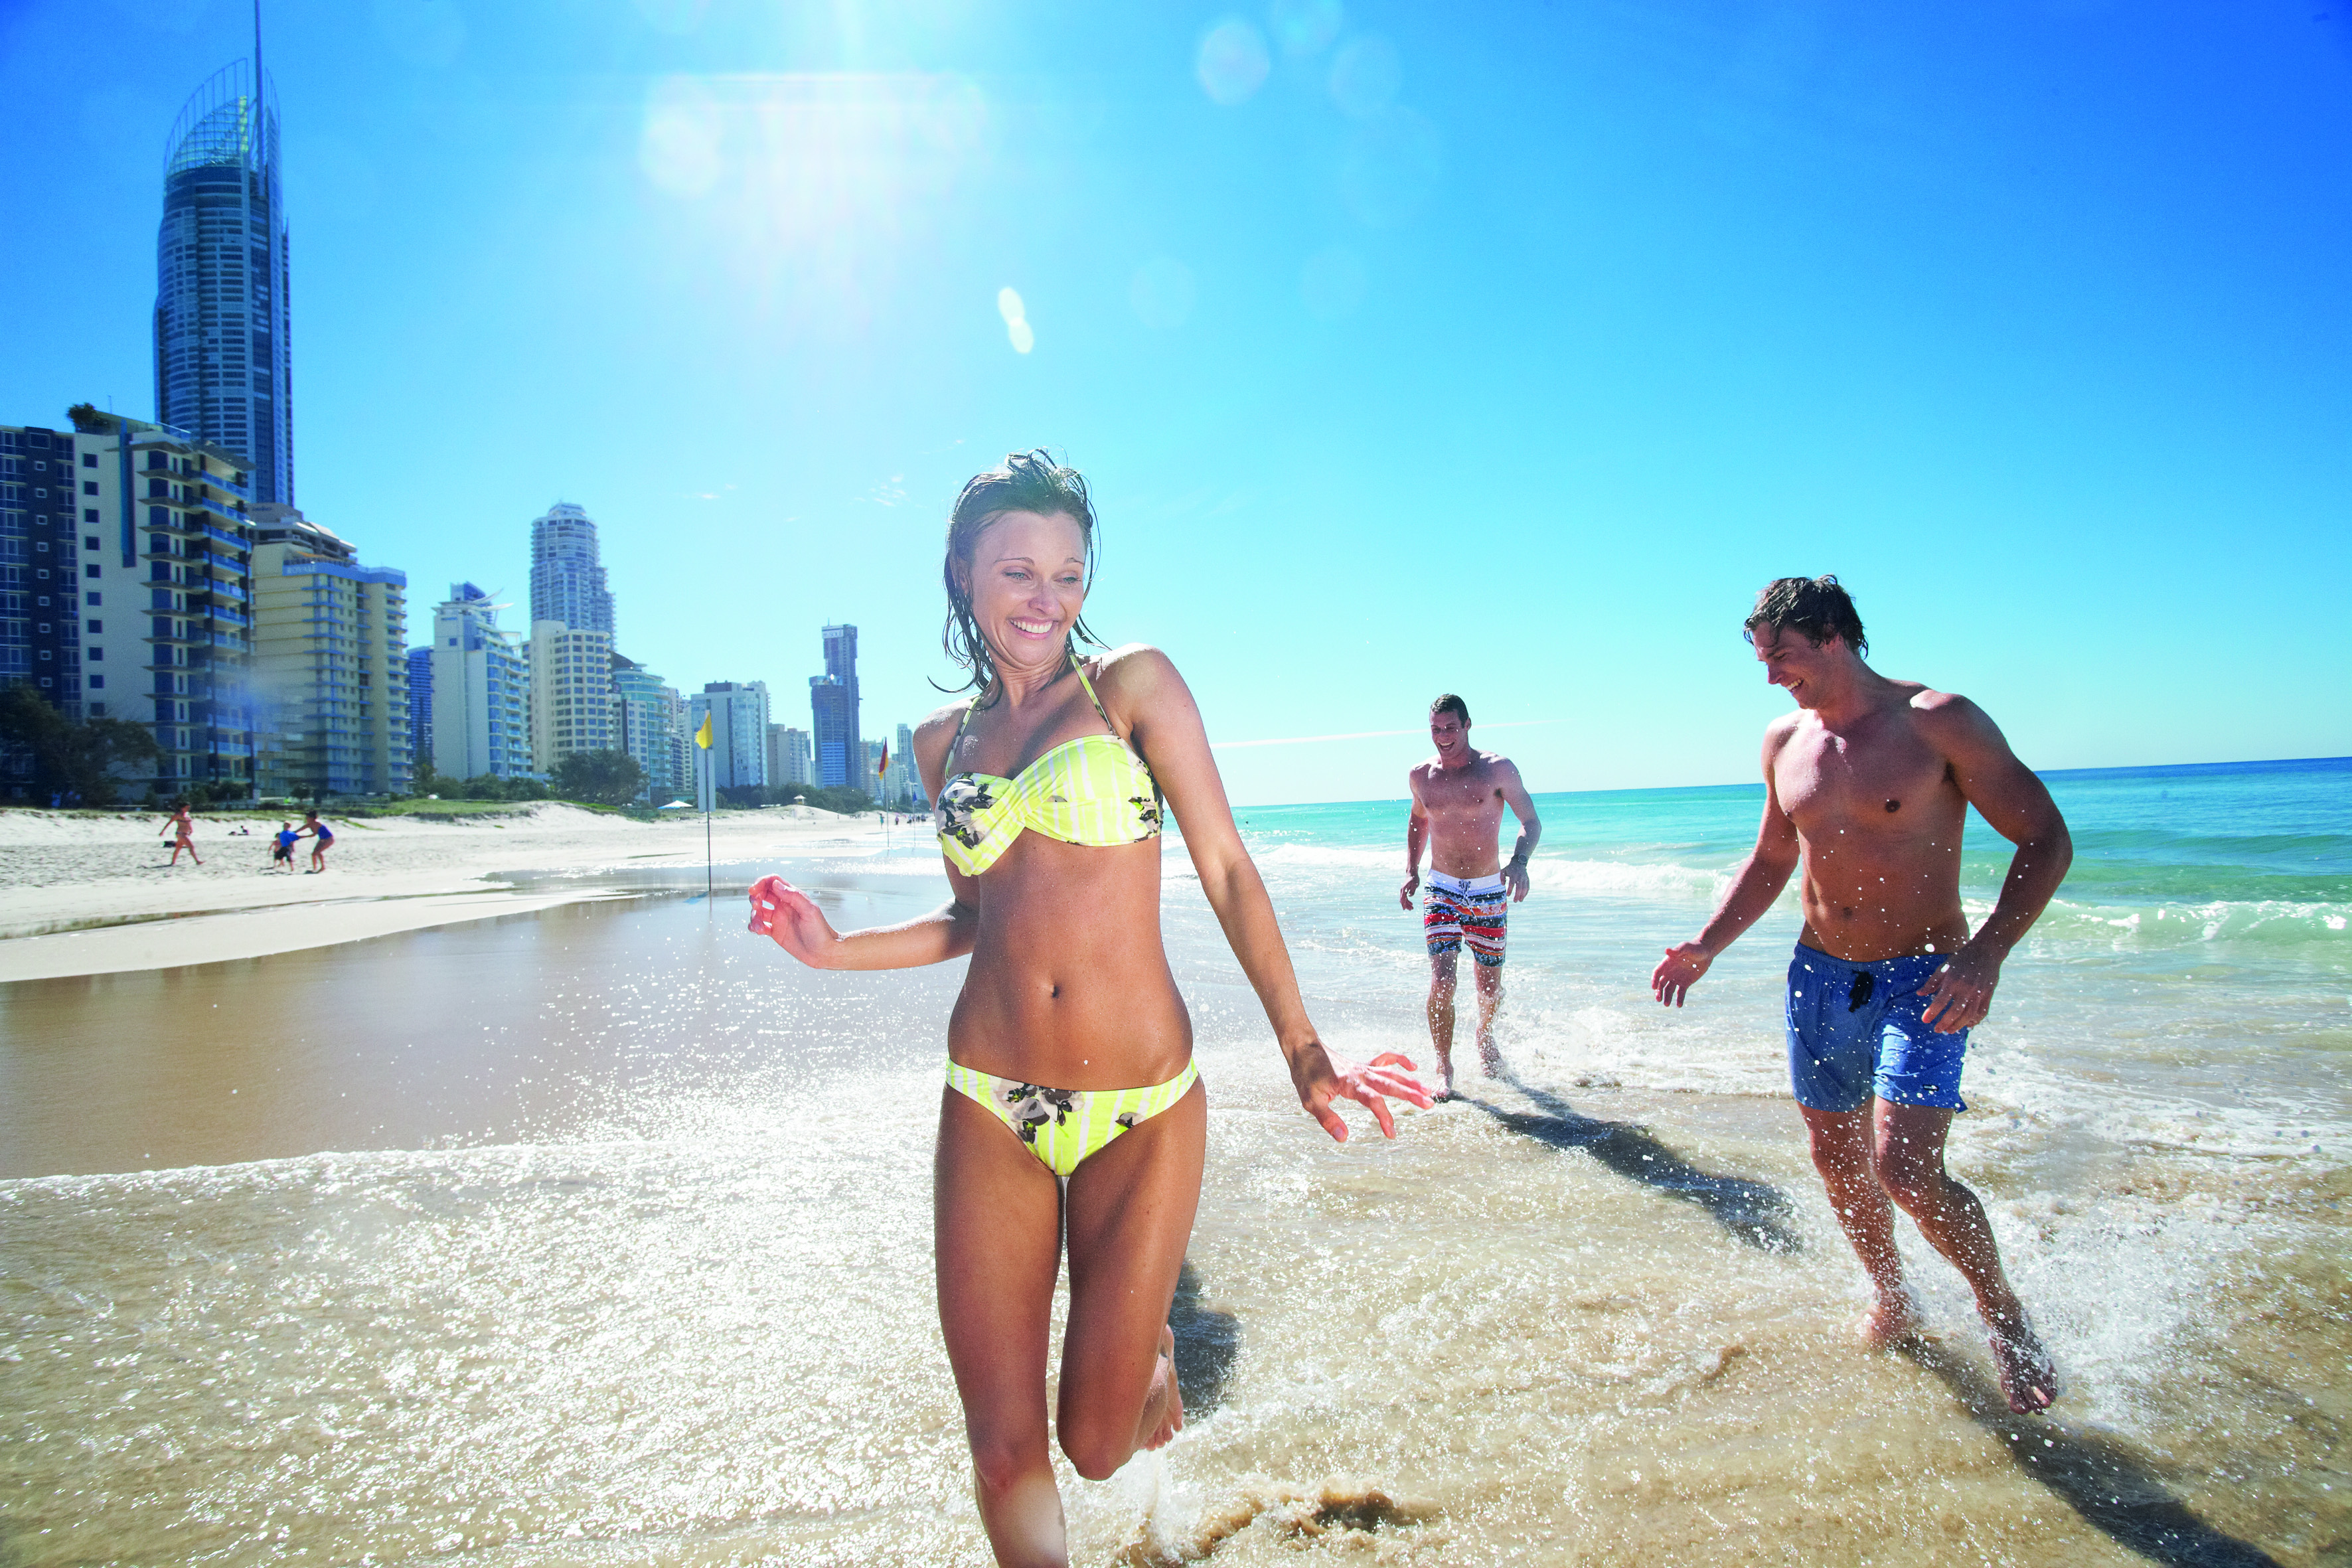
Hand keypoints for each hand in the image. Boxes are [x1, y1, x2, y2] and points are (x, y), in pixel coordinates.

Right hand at [746, 874, 840, 967]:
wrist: (823, 952)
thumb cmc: (820, 930)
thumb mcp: (809, 910)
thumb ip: (793, 896)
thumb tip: (775, 884)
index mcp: (792, 897)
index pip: (773, 882)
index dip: (761, 882)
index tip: (753, 890)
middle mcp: (783, 905)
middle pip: (762, 895)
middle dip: (755, 898)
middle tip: (756, 907)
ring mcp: (778, 918)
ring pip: (758, 911)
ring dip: (753, 915)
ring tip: (758, 927)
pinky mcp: (775, 932)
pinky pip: (759, 925)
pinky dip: (754, 926)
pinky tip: (758, 930)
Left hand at [1288, 1044, 1432, 1140]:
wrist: (1304, 1049)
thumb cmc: (1306, 1077)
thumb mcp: (1310, 1102)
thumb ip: (1327, 1119)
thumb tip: (1344, 1138)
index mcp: (1349, 1083)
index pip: (1373, 1101)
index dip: (1384, 1117)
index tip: (1391, 1134)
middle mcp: (1361, 1074)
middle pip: (1390, 1084)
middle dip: (1411, 1095)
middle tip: (1429, 1104)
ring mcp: (1364, 1068)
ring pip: (1392, 1073)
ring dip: (1411, 1081)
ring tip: (1429, 1091)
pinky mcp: (1363, 1065)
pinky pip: (1385, 1060)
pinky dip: (1400, 1061)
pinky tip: (1413, 1066)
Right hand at [1398, 872, 1418, 911]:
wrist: (1412, 874)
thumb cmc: (1414, 879)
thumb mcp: (1415, 885)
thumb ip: (1412, 890)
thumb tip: (1410, 896)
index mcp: (1404, 889)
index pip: (1402, 898)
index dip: (1403, 904)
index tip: (1404, 909)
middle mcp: (1402, 890)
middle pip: (1402, 900)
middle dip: (1406, 905)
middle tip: (1411, 909)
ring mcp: (1403, 890)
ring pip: (1403, 899)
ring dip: (1407, 904)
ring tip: (1412, 907)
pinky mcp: (1404, 890)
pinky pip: (1405, 897)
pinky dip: (1407, 901)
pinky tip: (1411, 903)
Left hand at [1503, 858, 1530, 901]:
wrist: (1519, 863)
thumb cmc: (1509, 868)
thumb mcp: (1503, 871)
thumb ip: (1502, 877)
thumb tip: (1502, 884)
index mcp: (1513, 874)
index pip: (1512, 883)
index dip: (1510, 889)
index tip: (1507, 895)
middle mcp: (1520, 876)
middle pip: (1519, 887)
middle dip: (1517, 895)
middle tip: (1515, 901)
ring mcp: (1524, 878)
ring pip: (1524, 888)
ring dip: (1522, 895)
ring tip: (1520, 901)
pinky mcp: (1527, 879)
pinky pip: (1527, 887)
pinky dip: (1526, 892)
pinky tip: (1523, 897)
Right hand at [1651, 941, 1712, 1006]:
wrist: (1706, 952)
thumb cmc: (1695, 947)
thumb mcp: (1686, 948)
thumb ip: (1677, 951)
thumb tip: (1666, 950)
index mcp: (1667, 963)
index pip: (1657, 972)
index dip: (1654, 980)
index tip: (1654, 987)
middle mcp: (1670, 972)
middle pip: (1661, 983)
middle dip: (1659, 992)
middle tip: (1658, 1000)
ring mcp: (1677, 978)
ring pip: (1669, 990)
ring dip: (1667, 997)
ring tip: (1666, 1004)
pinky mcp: (1685, 983)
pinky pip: (1680, 993)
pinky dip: (1679, 999)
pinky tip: (1679, 1005)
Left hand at [1918, 942, 2000, 1032]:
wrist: (1986, 951)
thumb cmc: (1961, 959)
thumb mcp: (1944, 967)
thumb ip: (1932, 982)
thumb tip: (1919, 994)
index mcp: (1953, 981)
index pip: (1940, 1001)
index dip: (1932, 1012)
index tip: (1925, 1020)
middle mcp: (1966, 988)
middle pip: (1955, 1011)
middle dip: (1945, 1023)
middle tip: (1937, 1030)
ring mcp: (1979, 992)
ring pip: (1969, 1014)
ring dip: (1958, 1025)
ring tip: (1949, 1031)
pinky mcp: (1989, 994)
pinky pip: (1982, 1011)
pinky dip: (1976, 1020)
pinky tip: (1968, 1025)